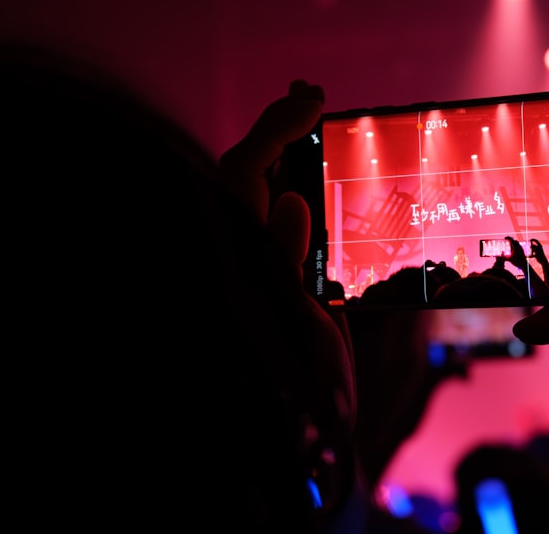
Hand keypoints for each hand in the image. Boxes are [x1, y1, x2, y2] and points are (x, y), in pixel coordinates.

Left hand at [217, 80, 357, 480]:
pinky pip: (269, 230)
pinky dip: (286, 196)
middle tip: (309, 95)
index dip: (275, 130)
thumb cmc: (302, 401)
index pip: (243, 178)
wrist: (296, 453)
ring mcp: (250, 276)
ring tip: (307, 122)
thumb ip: (284, 266)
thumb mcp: (302, 334)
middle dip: (273, 133)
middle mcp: (235, 262)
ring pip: (252, 203)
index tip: (312, 98)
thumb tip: (284, 201)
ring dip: (279, 160)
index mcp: (238, 264)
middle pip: (240, 180)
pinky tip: (307, 185)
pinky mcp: (267, 292)